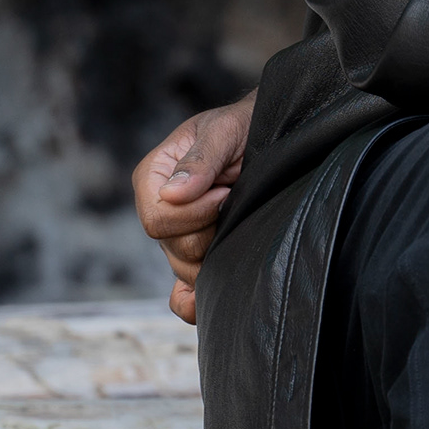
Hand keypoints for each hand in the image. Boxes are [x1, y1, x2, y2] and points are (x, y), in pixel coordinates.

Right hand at [135, 92, 254, 325]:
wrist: (274, 135)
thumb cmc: (245, 126)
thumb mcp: (224, 130)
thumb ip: (200, 159)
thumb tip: (173, 194)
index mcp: (154, 177)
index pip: (156, 220)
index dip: (194, 214)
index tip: (224, 192)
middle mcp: (160, 208)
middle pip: (173, 248)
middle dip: (209, 232)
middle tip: (233, 202)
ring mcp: (178, 235)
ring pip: (186, 269)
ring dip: (217, 254)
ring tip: (235, 220)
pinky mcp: (197, 254)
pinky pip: (182, 292)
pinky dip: (192, 301)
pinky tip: (204, 303)